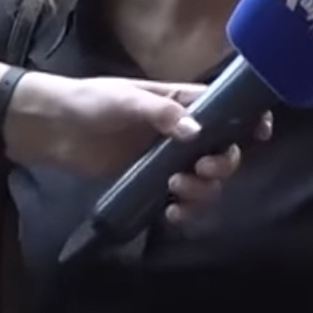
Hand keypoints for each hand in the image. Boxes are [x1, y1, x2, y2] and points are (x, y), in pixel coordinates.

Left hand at [7, 75, 269, 217]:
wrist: (52, 128)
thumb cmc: (90, 102)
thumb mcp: (125, 99)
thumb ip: (161, 113)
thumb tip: (196, 131)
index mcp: (181, 101)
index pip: (227, 108)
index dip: (249, 120)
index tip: (260, 135)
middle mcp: (182, 131)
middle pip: (224, 150)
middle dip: (222, 165)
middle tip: (200, 170)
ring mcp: (167, 159)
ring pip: (207, 180)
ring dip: (203, 190)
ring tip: (176, 191)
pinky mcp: (150, 183)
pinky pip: (182, 200)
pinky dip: (185, 210)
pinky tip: (172, 213)